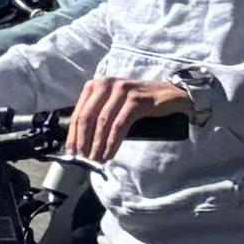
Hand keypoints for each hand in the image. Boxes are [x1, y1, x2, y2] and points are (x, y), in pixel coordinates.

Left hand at [68, 74, 197, 162]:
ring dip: (97, 144)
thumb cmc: (139, 102)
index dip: (73, 134)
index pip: (79, 112)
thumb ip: (99, 113)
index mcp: (96, 85)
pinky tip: (109, 153)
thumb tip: (80, 140)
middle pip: (88, 117)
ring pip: (103, 122)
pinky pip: (120, 124)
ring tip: (96, 159)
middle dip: (83, 141)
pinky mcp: (137, 100)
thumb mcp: (114, 103)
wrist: (172, 95)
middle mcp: (106, 84)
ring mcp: (122, 91)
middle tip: (82, 158)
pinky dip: (112, 141)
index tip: (71, 151)